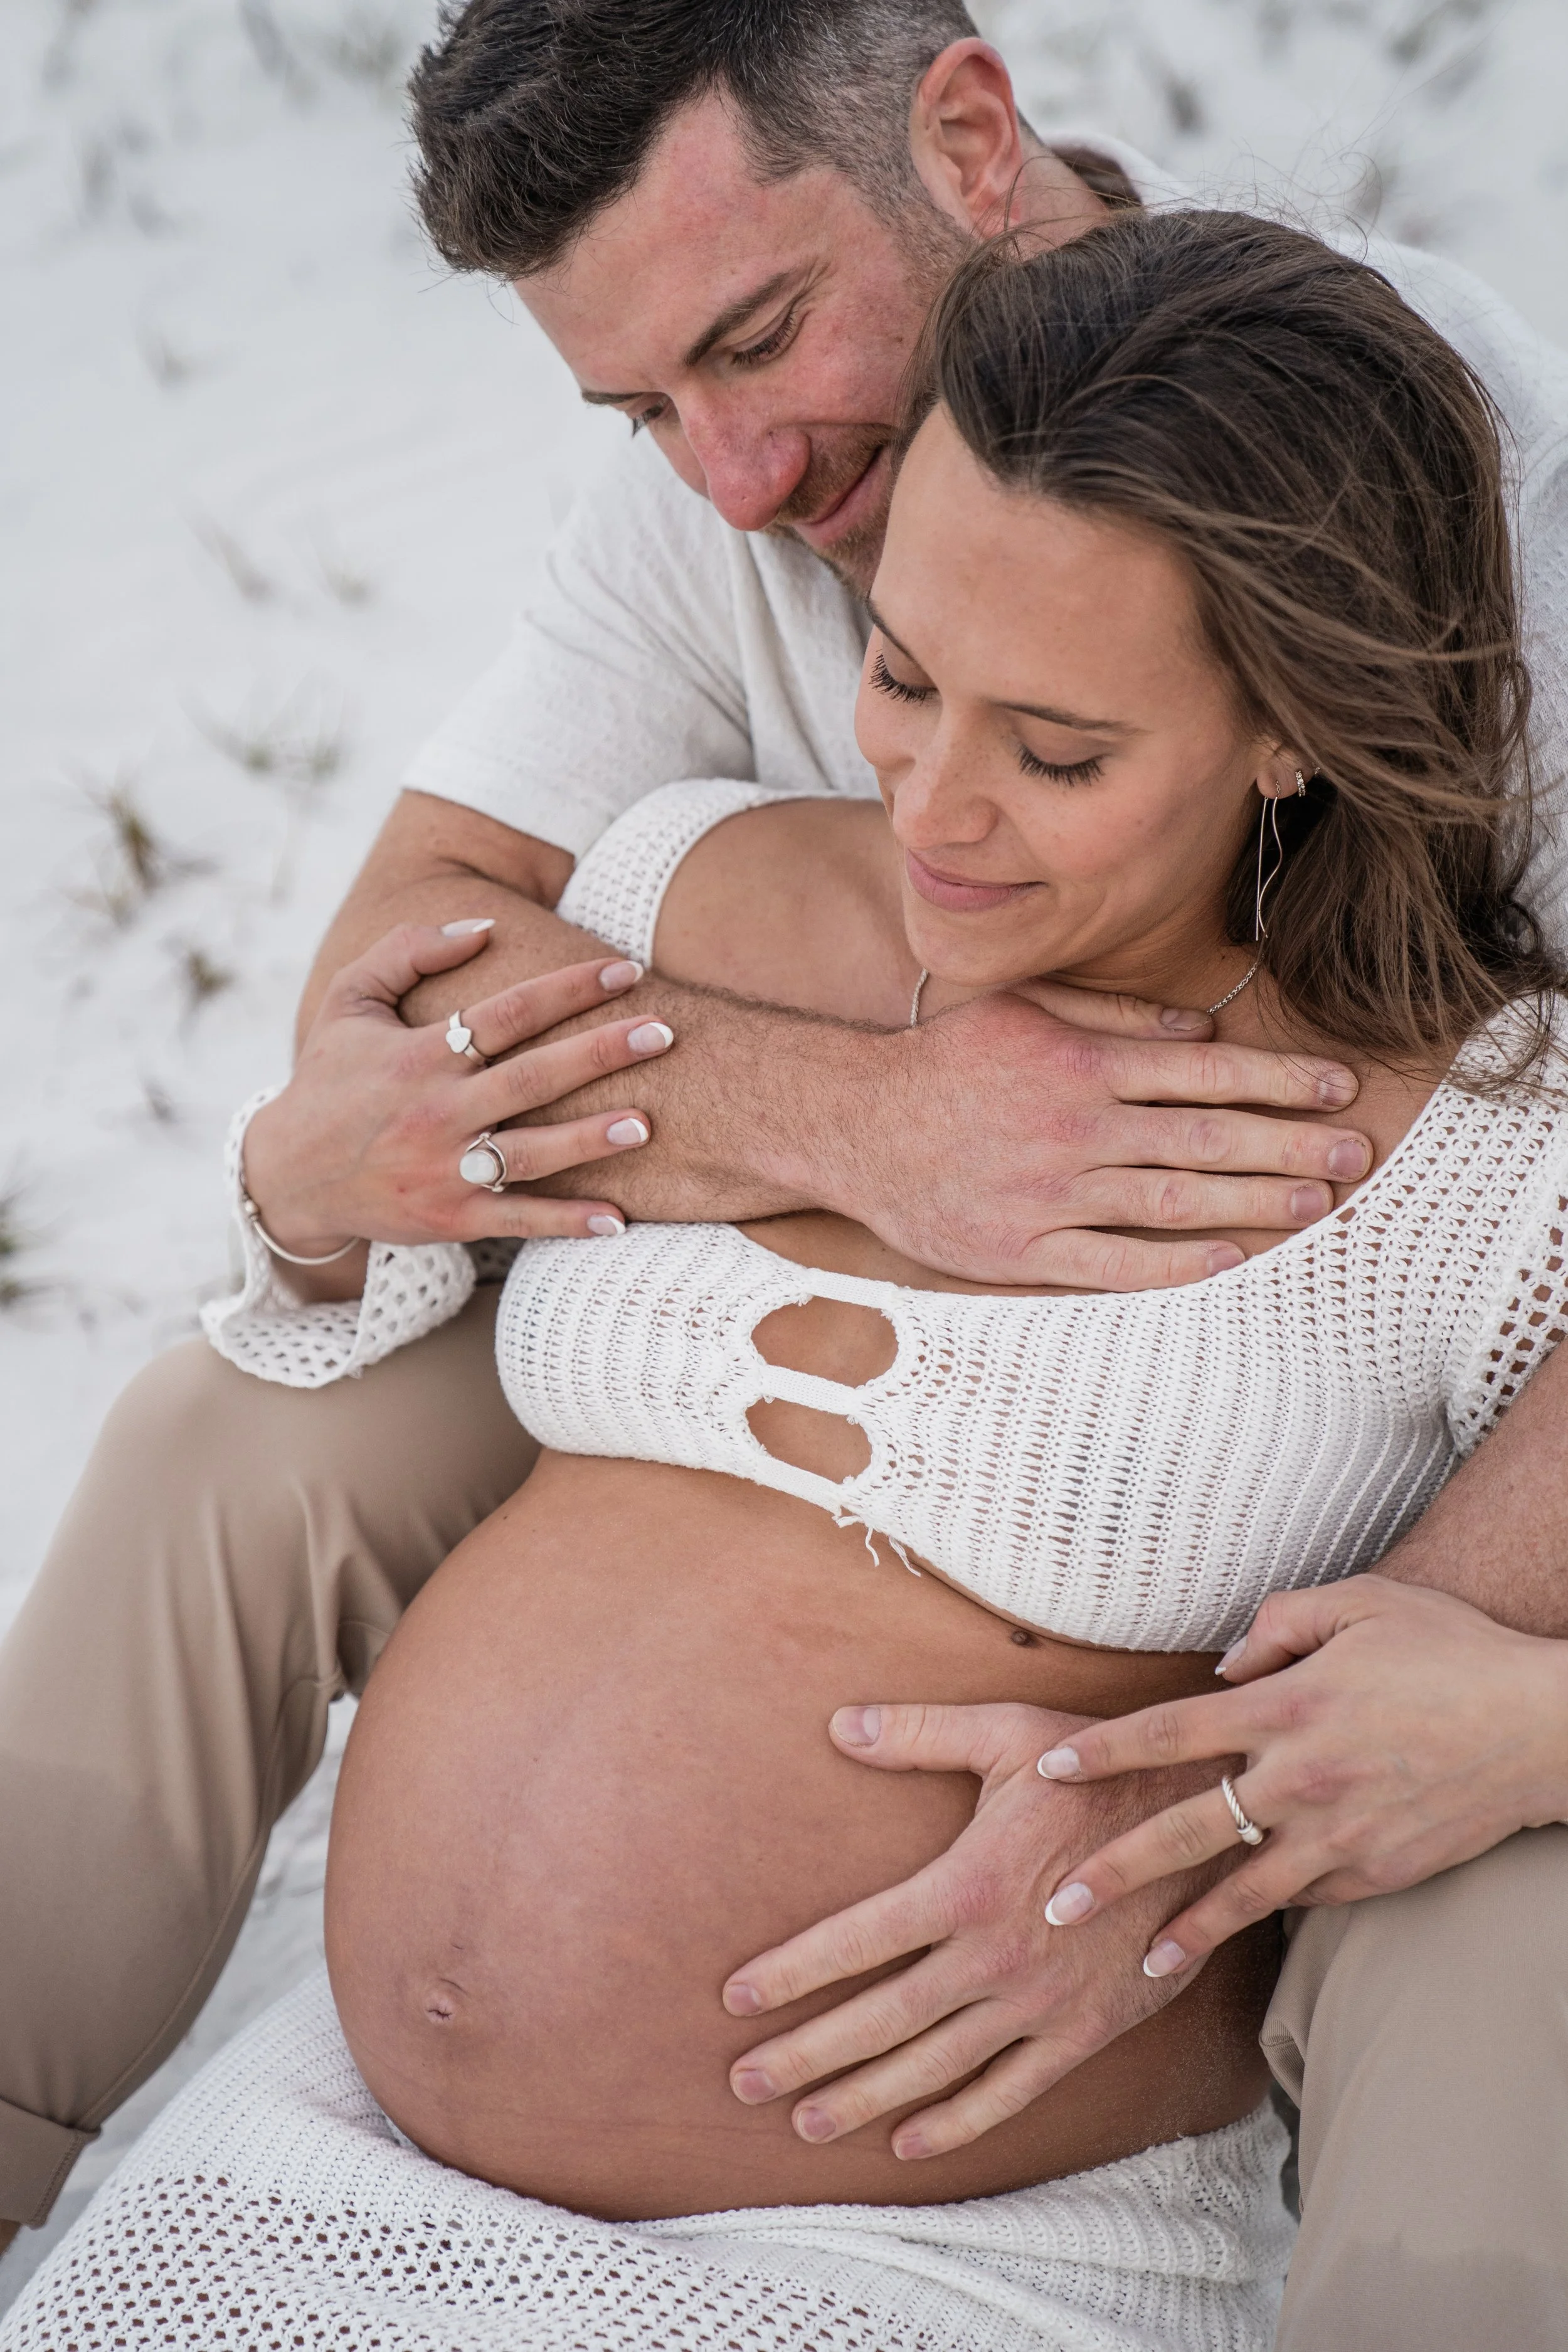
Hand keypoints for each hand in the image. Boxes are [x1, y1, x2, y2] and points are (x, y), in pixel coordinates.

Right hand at [244, 920, 675, 1256]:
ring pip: (532, 1152)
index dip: (570, 988)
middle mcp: (438, 1110)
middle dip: (601, 1052)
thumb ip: (409, 950)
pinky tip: (618, 1218)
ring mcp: (445, 1167)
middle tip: (663, 1032)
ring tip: (646, 1123)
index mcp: (421, 1053)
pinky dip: (567, 1222)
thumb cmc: (330, 1078)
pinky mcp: (450, 1217)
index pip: (509, 1012)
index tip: (627, 971)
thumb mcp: (351, 1000)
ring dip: (591, 1139)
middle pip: (533, 1077)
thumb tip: (484, 926)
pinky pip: (518, 1220)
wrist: (287, 1174)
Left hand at [720, 1700, 1223, 2159]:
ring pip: (933, 2066)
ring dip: (863, 2098)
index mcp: (967, 1884)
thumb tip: (840, 1725)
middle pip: (880, 2019)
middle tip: (742, 2084)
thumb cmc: (1098, 1770)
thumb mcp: (1010, 1734)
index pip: (856, 1938)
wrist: (1208, 1823)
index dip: (791, 1970)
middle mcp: (994, 1956)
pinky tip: (908, 2142)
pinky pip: (1008, 2090)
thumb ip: (920, 1734)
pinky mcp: (1081, 2032)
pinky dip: (956, 2122)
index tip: (733, 1997)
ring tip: (804, 2124)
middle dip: (806, 2055)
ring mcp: (1037, 2004)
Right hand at [846, 989, 1369, 1287]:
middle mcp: (1074, 1127)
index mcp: (1081, 1064)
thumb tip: (1204, 1026)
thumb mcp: (1025, 1009)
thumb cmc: (945, 1060)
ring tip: (1316, 1205)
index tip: (1339, 1087)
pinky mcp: (1020, 1250)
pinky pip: (1111, 1263)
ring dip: (1252, 1203)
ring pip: (1172, 1200)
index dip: (1280, 1079)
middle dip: (1289, 1145)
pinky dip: (1174, 1264)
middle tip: (1356, 1153)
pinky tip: (1228, 1260)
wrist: (852, 1123)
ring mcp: (1049, 1193)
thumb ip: (1115, 1016)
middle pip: (1205, 1138)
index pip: (1206, 1071)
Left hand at [1035, 1577, 1567, 1976]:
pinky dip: (1266, 1913)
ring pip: (1241, 1893)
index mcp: (1285, 1706)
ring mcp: (1338, 1835)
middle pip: (1184, 1832)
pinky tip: (1230, 1934)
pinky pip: (1304, 1898)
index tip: (1049, 1770)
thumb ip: (1278, 1625)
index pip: (1167, 1732)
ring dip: (1184, 1932)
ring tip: (1137, 1965)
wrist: (1539, 1725)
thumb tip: (1220, 1668)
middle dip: (1113, 1872)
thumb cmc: (1447, 1650)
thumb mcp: (1360, 1602)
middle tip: (1054, 1907)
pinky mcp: (1375, 1873)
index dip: (1102, 1752)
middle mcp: (1300, 1779)